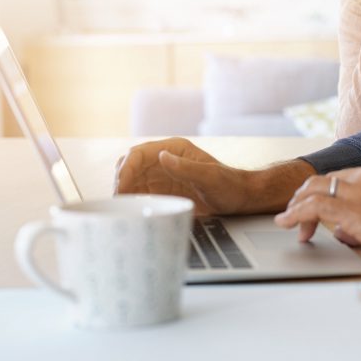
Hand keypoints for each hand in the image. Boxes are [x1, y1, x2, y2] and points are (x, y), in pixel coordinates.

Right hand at [114, 138, 314, 215]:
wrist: (241, 199)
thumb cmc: (230, 186)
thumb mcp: (210, 177)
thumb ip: (186, 168)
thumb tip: (162, 157)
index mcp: (175, 149)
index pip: (140, 153)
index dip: (127, 168)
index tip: (123, 186)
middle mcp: (165, 160)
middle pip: (130, 164)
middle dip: (121, 179)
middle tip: (119, 200)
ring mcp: (162, 175)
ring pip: (131, 179)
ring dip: (123, 191)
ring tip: (122, 208)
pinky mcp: (162, 190)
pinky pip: (139, 193)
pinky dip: (131, 201)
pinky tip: (131, 212)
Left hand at [274, 164, 360, 266]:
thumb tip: (341, 232)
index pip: (337, 178)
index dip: (320, 194)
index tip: (312, 211)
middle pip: (321, 180)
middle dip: (303, 198)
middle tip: (294, 216)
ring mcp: (357, 190)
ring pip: (313, 190)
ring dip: (296, 207)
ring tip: (288, 222)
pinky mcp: (350, 208)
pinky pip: (313, 206)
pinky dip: (295, 214)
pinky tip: (286, 223)